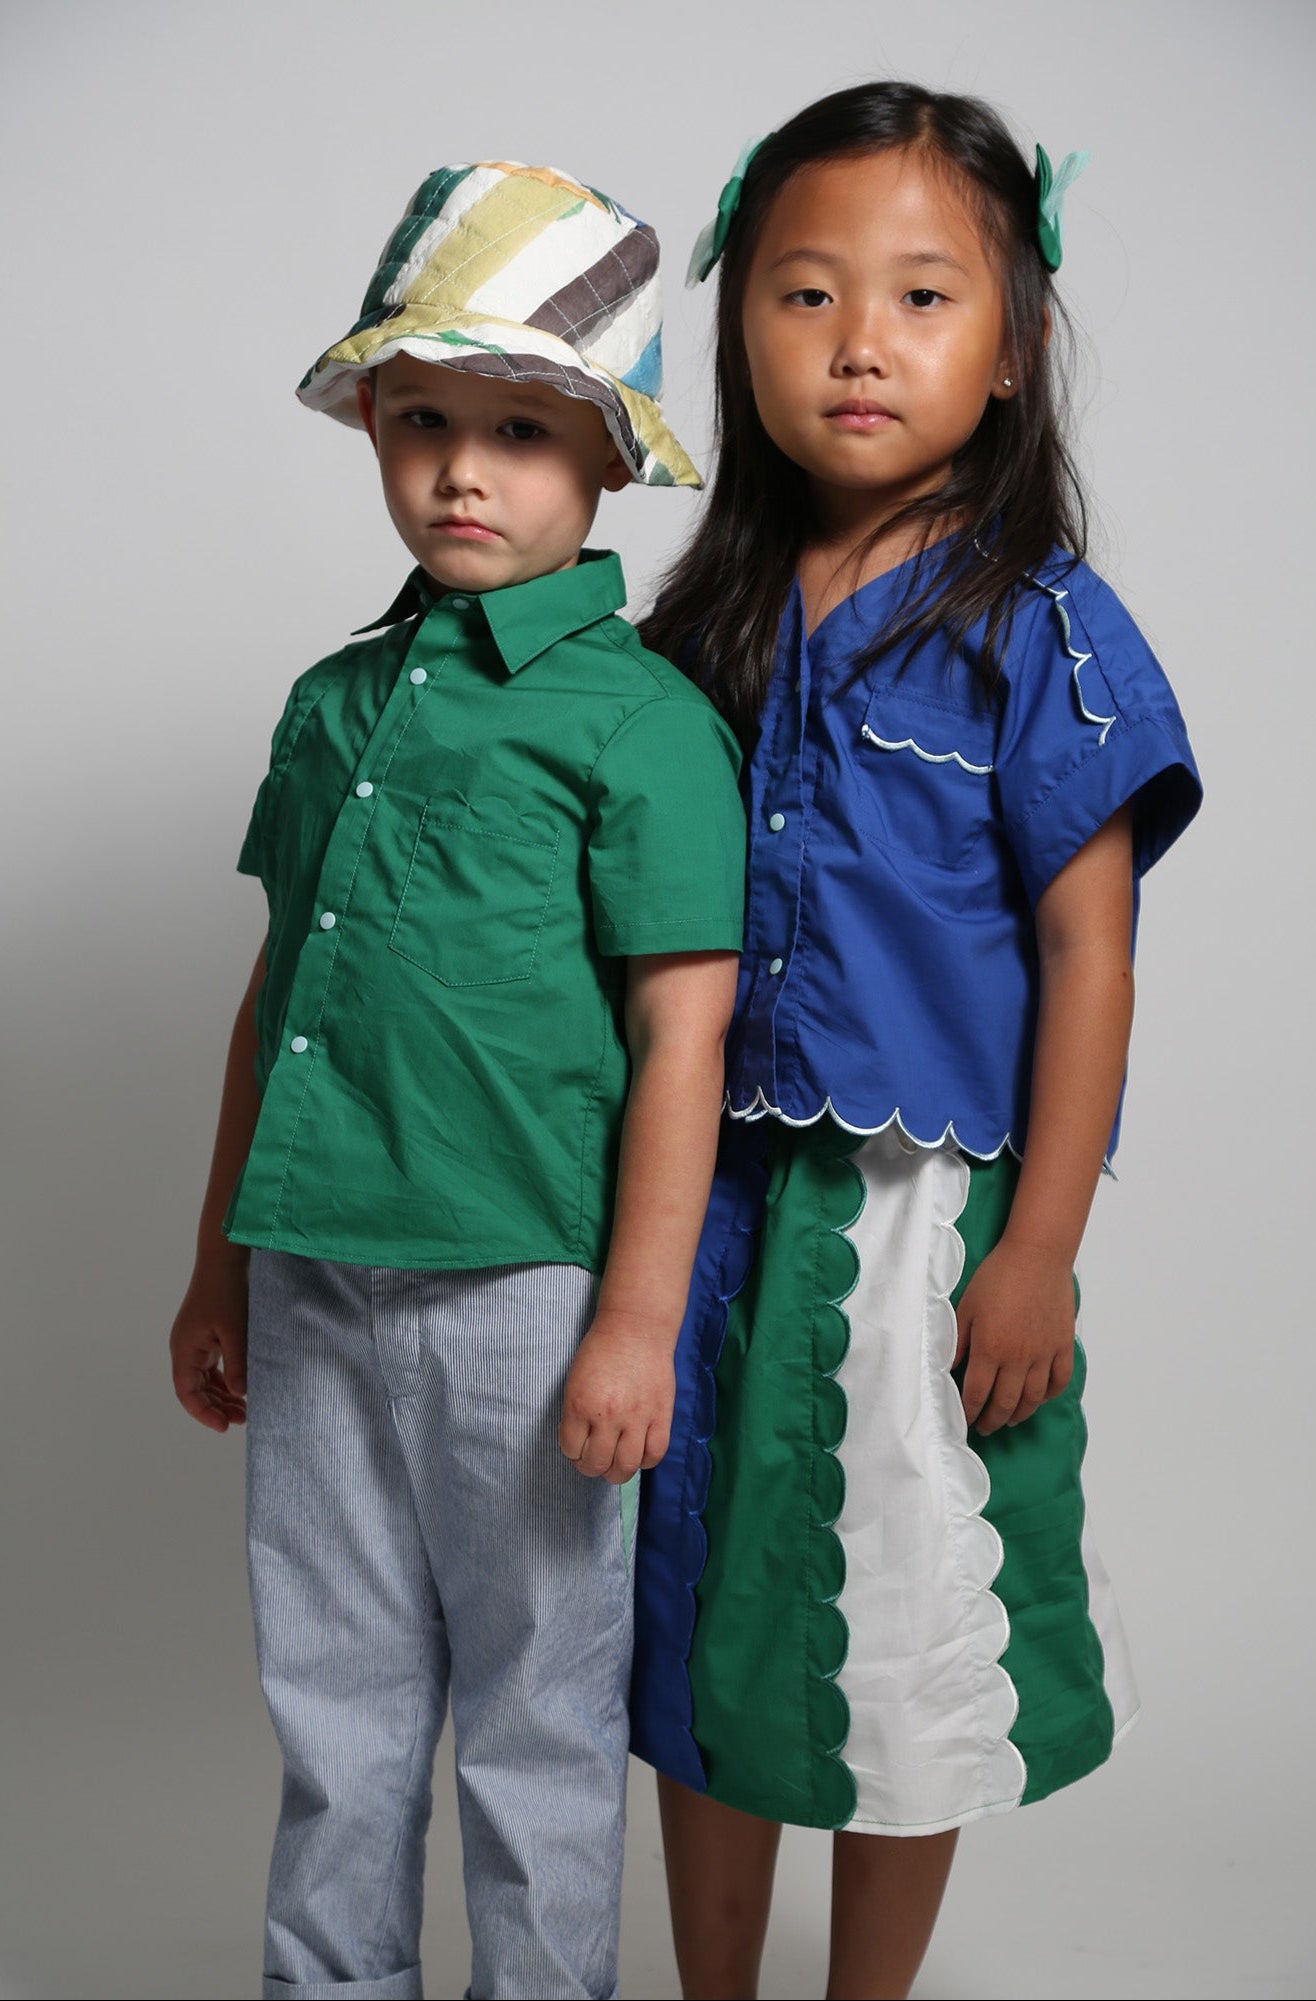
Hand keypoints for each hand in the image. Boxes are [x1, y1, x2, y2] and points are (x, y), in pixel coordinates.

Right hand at [169, 1257, 249, 1432]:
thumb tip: (241, 1394)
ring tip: (246, 1409)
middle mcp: (187, 1348)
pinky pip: (214, 1367)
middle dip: (217, 1407)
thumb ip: (237, 1363)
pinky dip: (227, 1380)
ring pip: (206, 1380)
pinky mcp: (209, 1335)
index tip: (224, 1427)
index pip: (187, 1392)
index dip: (203, 1412)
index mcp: (184, 1349)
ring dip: (223, 1395)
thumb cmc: (227, 1291)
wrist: (225, 1259)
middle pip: (196, 1389)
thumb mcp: (235, 1330)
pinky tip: (243, 1388)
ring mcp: (197, 1342)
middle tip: (243, 1419)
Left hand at [558, 1310, 676, 1481]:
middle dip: (591, 1467)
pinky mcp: (661, 1415)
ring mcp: (637, 1417)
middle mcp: (608, 1416)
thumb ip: (575, 1414)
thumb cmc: (601, 1349)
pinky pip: (655, 1454)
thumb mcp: (575, 1381)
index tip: (577, 1446)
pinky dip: (645, 1461)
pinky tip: (639, 1453)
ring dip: (617, 1472)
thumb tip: (580, 1444)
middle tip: (594, 1458)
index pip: (571, 1449)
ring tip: (615, 1464)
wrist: (636, 1327)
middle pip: (596, 1464)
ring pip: (626, 1466)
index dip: (572, 1451)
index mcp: (580, 1405)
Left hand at [954, 1240, 1074, 1434]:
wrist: (1037, 1256)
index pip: (977, 1394)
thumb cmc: (997, 1276)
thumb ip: (958, 1341)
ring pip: (1033, 1398)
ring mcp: (1044, 1354)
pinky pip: (1059, 1381)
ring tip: (1010, 1419)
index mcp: (990, 1349)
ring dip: (1020, 1414)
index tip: (965, 1420)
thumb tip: (949, 1368)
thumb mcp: (966, 1307)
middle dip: (993, 1420)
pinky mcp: (1063, 1346)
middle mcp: (1018, 1358)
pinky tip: (1039, 1398)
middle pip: (1005, 1403)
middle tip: (986, 1427)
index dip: (970, 1411)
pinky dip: (1049, 1395)